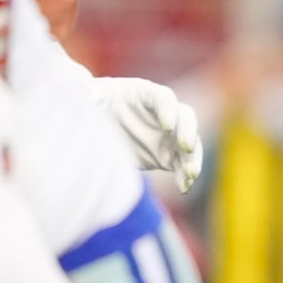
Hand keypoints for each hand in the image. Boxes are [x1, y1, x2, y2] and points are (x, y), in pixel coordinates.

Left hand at [94, 77, 203, 192]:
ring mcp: (168, 136)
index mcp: (146, 94)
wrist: (97, 126)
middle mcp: (164, 114)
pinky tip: (184, 187)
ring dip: (193, 158)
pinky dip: (185, 177)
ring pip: (189, 144)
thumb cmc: (95, 105)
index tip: (167, 126)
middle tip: (186, 147)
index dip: (168, 111)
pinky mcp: (167, 157)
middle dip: (187, 133)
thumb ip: (92, 96)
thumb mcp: (90, 98)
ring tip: (190, 174)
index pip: (164, 98)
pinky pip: (182, 166)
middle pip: (185, 119)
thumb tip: (91, 96)